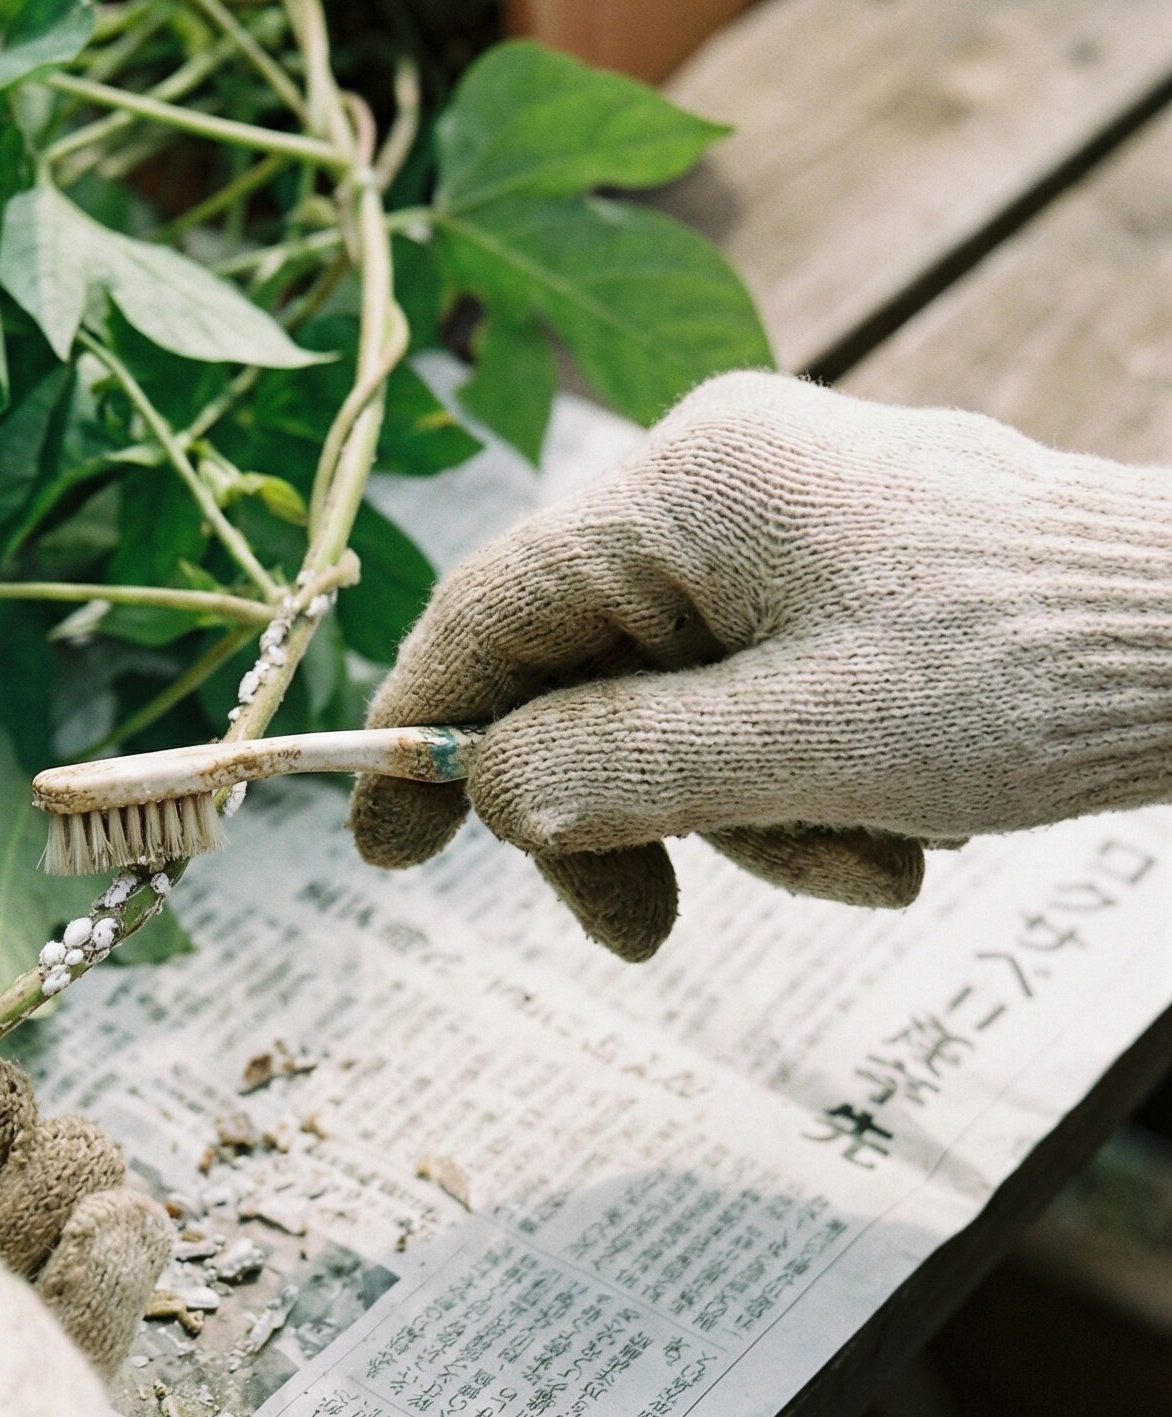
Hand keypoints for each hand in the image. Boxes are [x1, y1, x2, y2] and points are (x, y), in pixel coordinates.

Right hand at [352, 372, 1171, 959]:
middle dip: (615, 813)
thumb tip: (485, 788)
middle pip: (579, 670)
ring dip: (737, 816)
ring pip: (670, 700)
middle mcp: (720, 479)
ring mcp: (786, 520)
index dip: (420, 732)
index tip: (383, 849)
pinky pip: (752, 693)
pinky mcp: (843, 569)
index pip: (490, 610)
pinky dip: (794, 785)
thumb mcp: (800, 749)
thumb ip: (617, 768)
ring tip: (864, 869)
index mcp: (689, 486)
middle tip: (639, 936)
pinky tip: (890, 832)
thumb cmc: (1034, 679)